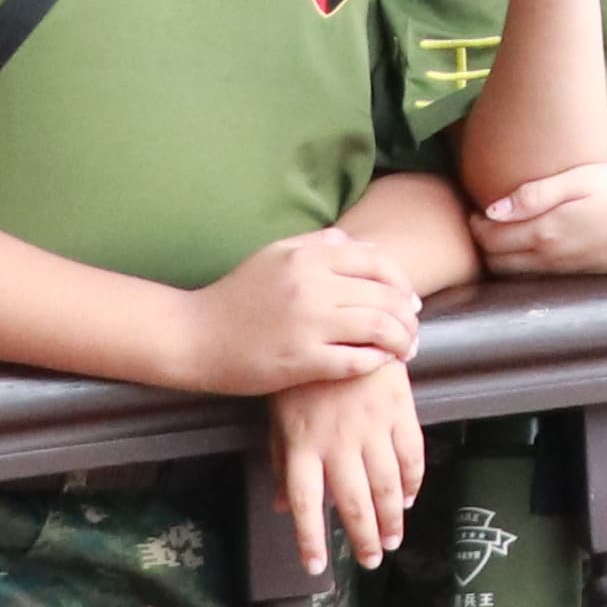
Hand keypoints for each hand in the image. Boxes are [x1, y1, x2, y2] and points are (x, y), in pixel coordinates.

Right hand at [179, 229, 421, 392]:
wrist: (193, 336)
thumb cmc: (234, 296)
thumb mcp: (272, 256)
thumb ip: (315, 244)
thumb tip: (353, 243)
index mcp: (308, 257)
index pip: (378, 264)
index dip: (402, 283)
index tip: (409, 300)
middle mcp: (313, 285)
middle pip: (386, 296)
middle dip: (409, 316)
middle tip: (412, 329)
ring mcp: (309, 323)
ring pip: (380, 328)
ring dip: (402, 340)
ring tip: (404, 349)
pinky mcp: (303, 360)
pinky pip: (359, 360)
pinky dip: (378, 361)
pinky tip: (380, 363)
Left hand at [269, 367, 425, 575]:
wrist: (340, 325)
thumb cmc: (302, 374)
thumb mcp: (280, 417)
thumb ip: (282, 462)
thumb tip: (281, 508)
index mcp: (302, 446)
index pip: (306, 504)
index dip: (311, 539)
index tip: (316, 568)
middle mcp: (337, 442)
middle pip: (354, 502)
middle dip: (364, 538)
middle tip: (373, 560)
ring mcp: (371, 426)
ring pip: (386, 485)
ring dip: (392, 518)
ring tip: (393, 539)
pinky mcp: (398, 410)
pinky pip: (411, 454)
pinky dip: (413, 481)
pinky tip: (409, 498)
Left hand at [470, 157, 606, 272]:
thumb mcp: (587, 178)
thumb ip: (538, 193)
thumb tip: (493, 208)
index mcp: (547, 231)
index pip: (490, 237)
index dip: (474, 223)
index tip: (474, 205)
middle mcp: (551, 258)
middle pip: (496, 261)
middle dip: (481, 244)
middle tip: (481, 219)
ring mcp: (567, 270)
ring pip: (514, 273)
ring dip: (500, 257)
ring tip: (501, 232)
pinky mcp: (582, 275)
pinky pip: (537, 275)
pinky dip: (522, 264)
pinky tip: (533, 244)